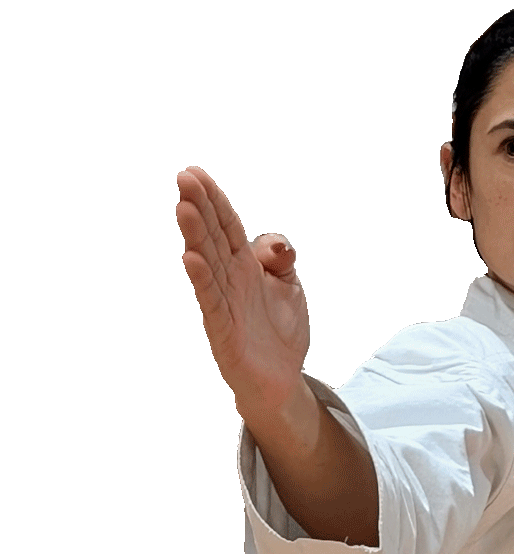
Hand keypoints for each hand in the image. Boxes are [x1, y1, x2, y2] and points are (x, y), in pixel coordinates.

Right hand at [175, 166, 309, 416]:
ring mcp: (224, 303)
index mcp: (244, 264)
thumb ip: (280, 258)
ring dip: (195, 236)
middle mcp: (230, 279)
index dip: (214, 200)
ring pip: (207, 264)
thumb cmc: (281, 332)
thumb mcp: (290, 286)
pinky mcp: (223, 330)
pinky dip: (202, 280)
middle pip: (212, 237)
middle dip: (199, 208)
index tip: (195, 173)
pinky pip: (211, 302)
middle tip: (184, 179)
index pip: (227, 225)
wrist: (282, 379)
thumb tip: (277, 246)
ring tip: (184, 208)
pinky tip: (192, 259)